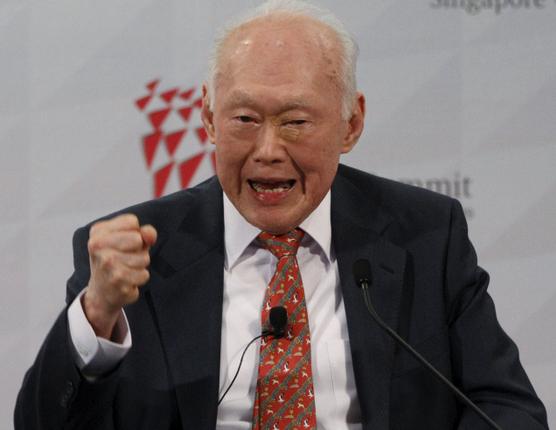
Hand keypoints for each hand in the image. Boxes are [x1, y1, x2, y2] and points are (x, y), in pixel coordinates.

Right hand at [83, 214, 156, 338]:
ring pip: (144, 258)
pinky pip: (144, 275)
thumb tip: (150, 234)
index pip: (131, 222)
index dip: (135, 233)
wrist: (102, 292)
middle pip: (138, 239)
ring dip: (140, 265)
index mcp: (98, 232)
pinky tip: (127, 280)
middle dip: (139, 250)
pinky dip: (139, 278)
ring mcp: (107, 264)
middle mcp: (98, 246)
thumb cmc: (116, 261)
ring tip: (126, 269)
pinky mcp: (118, 281)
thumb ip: (143, 232)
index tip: (123, 243)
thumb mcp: (127, 241)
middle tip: (126, 258)